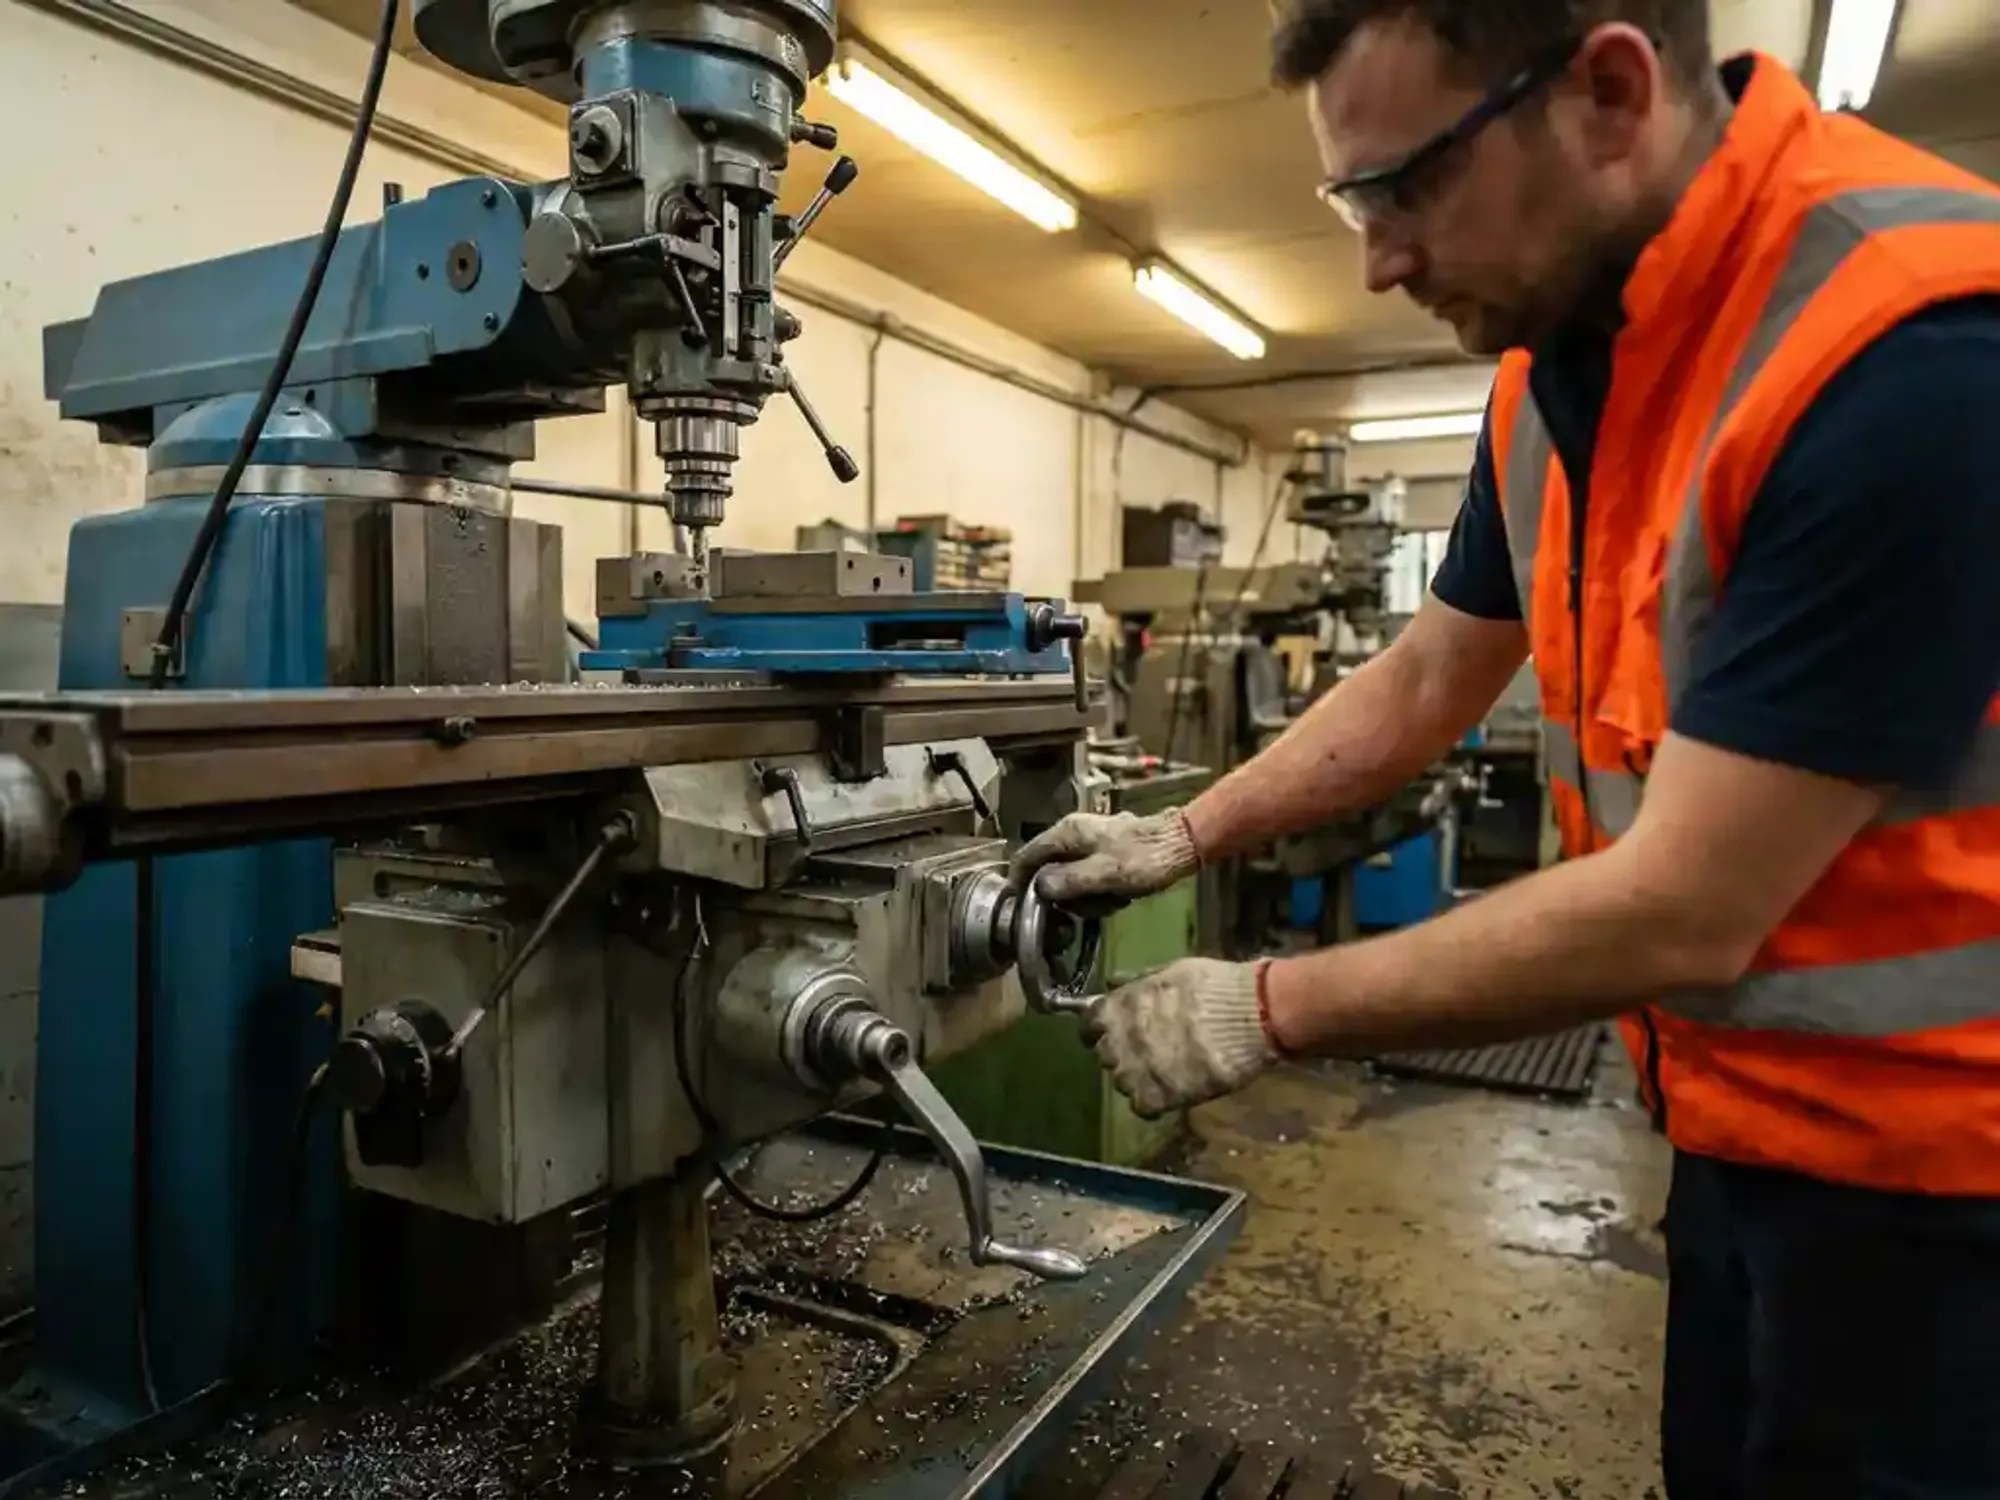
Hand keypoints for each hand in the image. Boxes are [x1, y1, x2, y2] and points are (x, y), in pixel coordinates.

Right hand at [1009, 810, 1198, 906]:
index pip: (1026, 856)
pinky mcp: (1105, 854)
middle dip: (1066, 896)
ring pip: (1071, 879)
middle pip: (1048, 872)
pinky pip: (1090, 879)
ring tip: (1113, 900)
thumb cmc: (1144, 859)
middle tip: (1088, 907)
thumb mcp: (1104, 874)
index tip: (1019, 908)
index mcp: (1067, 833)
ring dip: (1088, 897)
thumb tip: (1039, 888)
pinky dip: (1102, 892)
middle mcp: (1073, 834)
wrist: (1183, 844)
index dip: (1018, 882)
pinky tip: (1121, 896)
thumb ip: (1068, 881)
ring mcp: (1090, 843)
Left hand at [1085, 958, 1281, 1118]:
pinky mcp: (1157, 1097)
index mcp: (1116, 1008)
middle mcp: (1116, 1041)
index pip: (1088, 1025)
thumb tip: (1113, 983)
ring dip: (1138, 1078)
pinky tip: (1173, 1092)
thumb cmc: (1212, 987)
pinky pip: (1142, 1107)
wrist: (1248, 1016)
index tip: (1112, 1031)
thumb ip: (1137, 983)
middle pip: (1105, 1055)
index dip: (1099, 1029)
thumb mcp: (1169, 972)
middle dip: (1121, 1053)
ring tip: (1166, 1072)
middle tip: (1148, 1050)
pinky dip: (1154, 1102)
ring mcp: (1134, 1072)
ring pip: (1121, 1082)